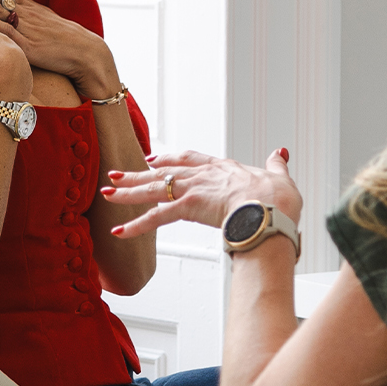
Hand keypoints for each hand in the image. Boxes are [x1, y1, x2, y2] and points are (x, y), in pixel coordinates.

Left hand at [102, 148, 301, 237]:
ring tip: (106, 194)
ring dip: (127, 193)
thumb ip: (276, 165)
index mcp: (223, 168)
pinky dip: (136, 225)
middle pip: (163, 172)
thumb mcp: (279, 177)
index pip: (188, 159)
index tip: (154, 159)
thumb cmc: (278, 199)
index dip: (169, 159)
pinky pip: (156, 218)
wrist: (273, 209)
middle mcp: (204, 175)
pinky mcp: (189, 206)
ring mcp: (194, 189)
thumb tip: (280, 153)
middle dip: (138, 174)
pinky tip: (118, 232)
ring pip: (154, 189)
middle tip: (116, 175)